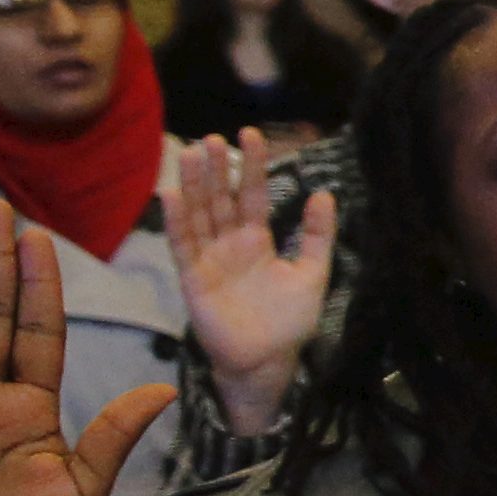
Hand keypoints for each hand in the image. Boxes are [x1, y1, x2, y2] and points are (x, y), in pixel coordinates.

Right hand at [164, 131, 331, 434]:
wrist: (269, 360)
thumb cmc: (289, 320)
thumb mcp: (312, 272)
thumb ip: (317, 235)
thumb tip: (325, 193)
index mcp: (258, 240)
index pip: (253, 194)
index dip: (253, 166)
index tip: (251, 134)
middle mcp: (230, 244)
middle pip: (220, 198)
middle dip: (217, 169)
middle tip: (213, 138)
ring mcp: (209, 259)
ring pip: (199, 214)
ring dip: (194, 185)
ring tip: (192, 153)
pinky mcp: (192, 278)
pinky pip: (182, 244)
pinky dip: (176, 220)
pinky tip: (171, 194)